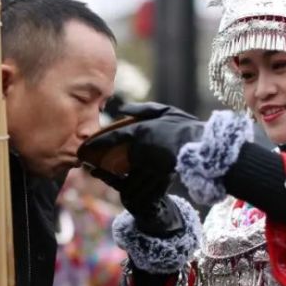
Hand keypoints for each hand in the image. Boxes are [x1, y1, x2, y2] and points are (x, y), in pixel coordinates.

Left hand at [83, 103, 204, 180]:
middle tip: (82, 157)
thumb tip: (123, 108)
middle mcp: (141, 147)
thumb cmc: (185, 127)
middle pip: (111, 154)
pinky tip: (110, 177)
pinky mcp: (152, 176)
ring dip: (104, 168)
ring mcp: (147, 163)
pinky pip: (131, 177)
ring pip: (118, 167)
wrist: (203, 149)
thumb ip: (143, 108)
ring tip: (92, 168)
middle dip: (96, 156)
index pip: (112, 136)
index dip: (97, 141)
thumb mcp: (165, 111)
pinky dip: (118, 177)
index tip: (85, 144)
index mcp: (142, 130)